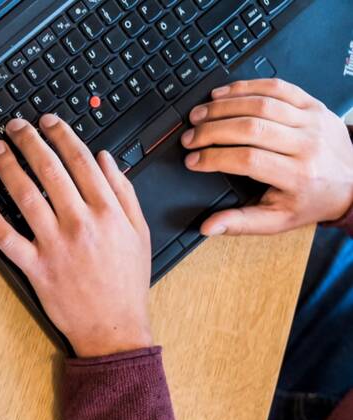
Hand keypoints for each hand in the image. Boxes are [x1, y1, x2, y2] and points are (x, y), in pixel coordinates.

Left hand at [0, 115, 152, 357]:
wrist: (114, 328)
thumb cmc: (125, 283)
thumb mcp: (139, 232)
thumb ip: (124, 192)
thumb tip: (105, 159)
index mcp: (108, 211)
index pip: (80, 160)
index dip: (61, 134)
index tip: (48, 121)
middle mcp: (81, 223)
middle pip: (50, 170)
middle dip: (29, 141)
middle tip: (14, 126)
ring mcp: (55, 245)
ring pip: (26, 196)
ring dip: (7, 168)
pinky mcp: (36, 268)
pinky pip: (6, 238)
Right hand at [182, 79, 352, 235]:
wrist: (352, 181)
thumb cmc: (312, 200)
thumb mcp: (278, 220)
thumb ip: (241, 223)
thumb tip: (208, 227)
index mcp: (298, 175)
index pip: (247, 160)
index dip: (214, 158)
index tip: (192, 161)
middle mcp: (307, 144)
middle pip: (251, 128)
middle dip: (212, 130)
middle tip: (189, 137)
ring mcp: (312, 120)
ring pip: (261, 104)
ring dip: (224, 106)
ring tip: (199, 114)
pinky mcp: (313, 104)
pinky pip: (278, 87)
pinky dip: (247, 87)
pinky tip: (224, 93)